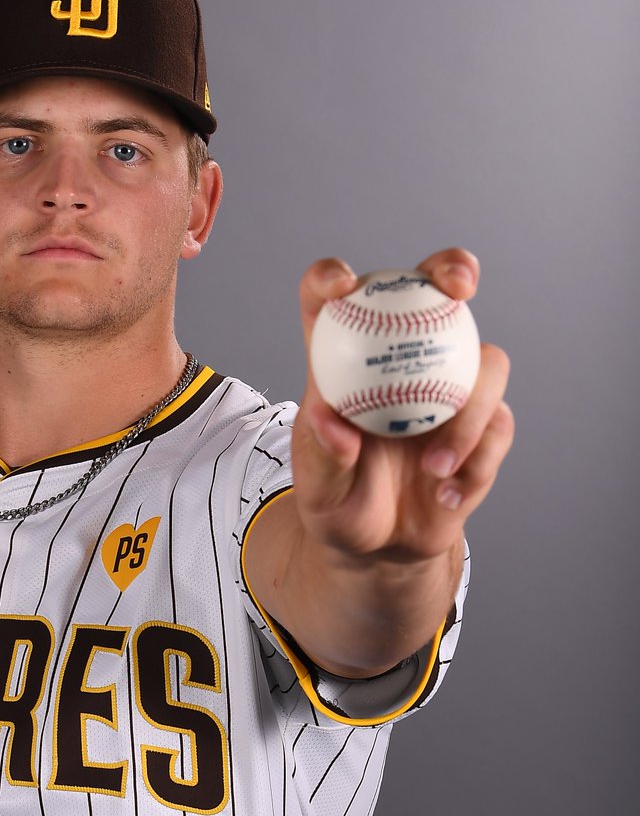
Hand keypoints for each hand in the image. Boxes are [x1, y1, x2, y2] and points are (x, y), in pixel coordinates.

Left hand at [293, 248, 513, 562]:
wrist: (377, 546)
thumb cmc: (337, 502)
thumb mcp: (318, 489)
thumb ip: (322, 456)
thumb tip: (333, 422)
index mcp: (344, 363)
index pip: (333, 301)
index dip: (332, 278)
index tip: (341, 284)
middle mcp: (401, 361)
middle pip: (433, 291)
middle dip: (453, 268)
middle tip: (460, 286)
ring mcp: (450, 388)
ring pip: (485, 365)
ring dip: (468, 414)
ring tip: (435, 466)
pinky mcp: (483, 426)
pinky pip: (497, 427)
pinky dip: (476, 462)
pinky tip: (446, 494)